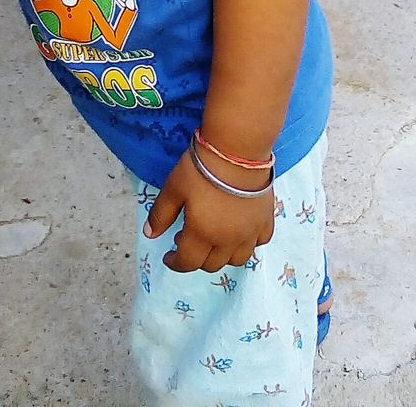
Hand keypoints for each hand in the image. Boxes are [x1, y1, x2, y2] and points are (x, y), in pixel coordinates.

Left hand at [144, 149, 274, 272]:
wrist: (238, 150)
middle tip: (186, 240)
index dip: (175, 263)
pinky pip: (259, 243)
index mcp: (202, 234)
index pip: (187, 262)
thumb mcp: (174, 188)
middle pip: (212, 264)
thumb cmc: (202, 168)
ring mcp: (250, 233)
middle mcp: (228, 241)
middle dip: (196, 258)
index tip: (168, 257)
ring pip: (237, 259)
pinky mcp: (266, 220)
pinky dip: (247, 244)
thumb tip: (149, 234)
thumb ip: (161, 214)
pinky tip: (239, 231)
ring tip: (212, 239)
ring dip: (221, 256)